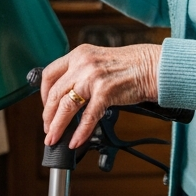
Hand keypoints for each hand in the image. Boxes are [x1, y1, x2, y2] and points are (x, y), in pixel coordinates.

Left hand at [39, 43, 161, 148]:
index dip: (42, 95)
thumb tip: (68, 96)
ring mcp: (93, 77)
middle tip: (47, 129)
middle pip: (54, 93)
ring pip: (66, 106)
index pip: (49, 75)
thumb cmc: (130, 65)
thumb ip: (81, 72)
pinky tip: (76, 141)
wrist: (152, 66)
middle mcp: (82, 63)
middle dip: (48, 115)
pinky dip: (80, 132)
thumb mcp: (98, 60)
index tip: (46, 107)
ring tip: (54, 138)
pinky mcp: (105, 92)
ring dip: (57, 126)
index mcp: (79, 54)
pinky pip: (87, 117)